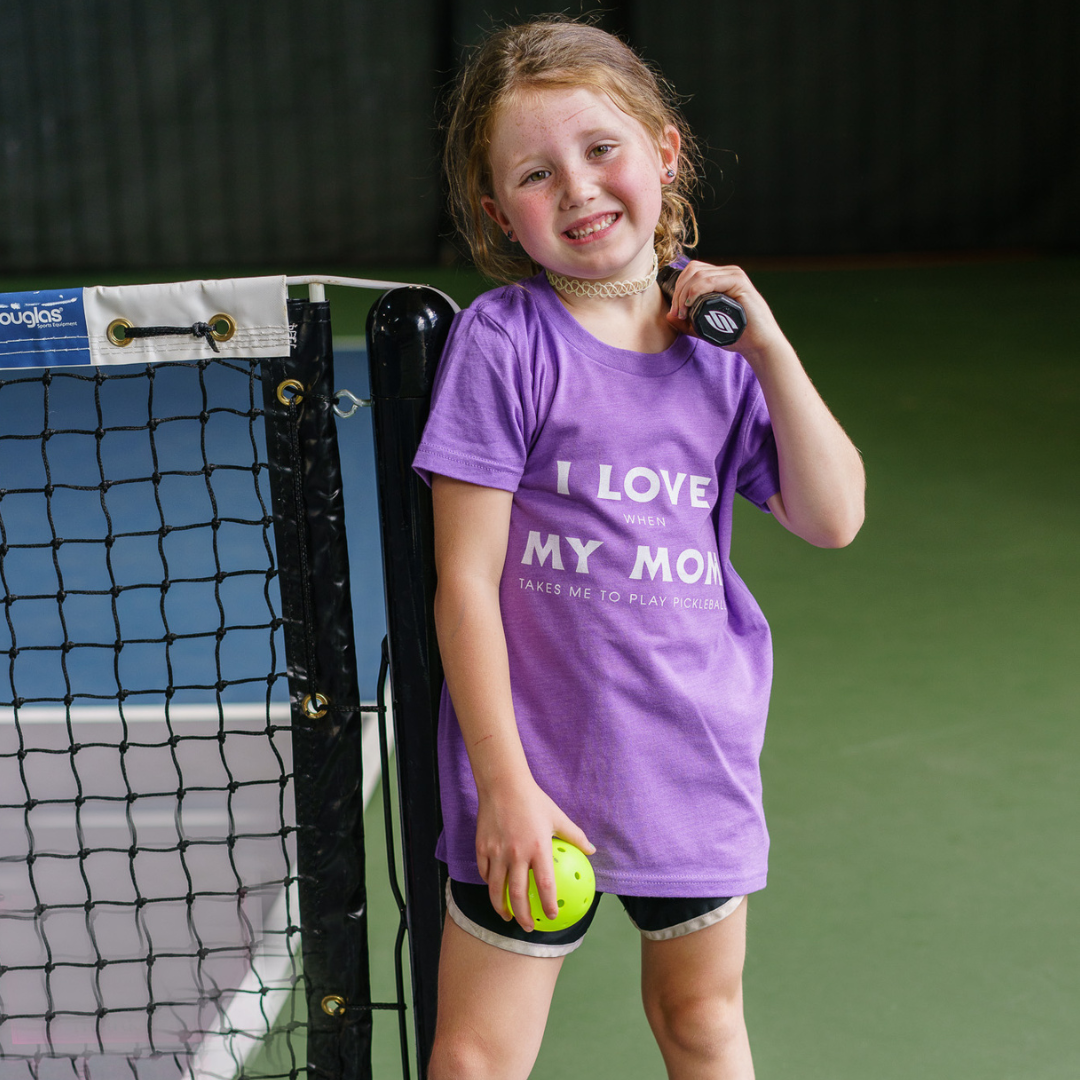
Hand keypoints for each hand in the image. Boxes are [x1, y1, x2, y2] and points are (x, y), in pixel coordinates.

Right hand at [475, 776, 593, 932]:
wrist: (502, 784)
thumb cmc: (533, 800)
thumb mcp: (557, 817)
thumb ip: (575, 836)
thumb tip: (591, 851)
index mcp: (538, 848)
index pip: (544, 885)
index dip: (548, 905)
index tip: (552, 917)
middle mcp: (516, 854)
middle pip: (517, 895)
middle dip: (523, 916)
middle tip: (528, 928)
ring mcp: (497, 852)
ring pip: (496, 889)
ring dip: (501, 907)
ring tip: (506, 916)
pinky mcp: (482, 847)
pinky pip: (485, 873)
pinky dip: (489, 885)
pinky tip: (494, 889)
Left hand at [664, 260, 785, 358]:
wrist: (759, 344)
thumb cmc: (736, 335)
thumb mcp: (706, 328)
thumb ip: (687, 323)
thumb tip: (668, 316)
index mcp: (720, 278)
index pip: (692, 271)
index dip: (678, 288)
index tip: (675, 312)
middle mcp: (726, 273)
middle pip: (693, 269)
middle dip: (678, 290)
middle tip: (677, 313)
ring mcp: (733, 275)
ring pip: (698, 274)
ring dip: (684, 293)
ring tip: (683, 312)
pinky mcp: (739, 282)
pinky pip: (710, 280)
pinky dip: (695, 290)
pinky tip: (690, 304)